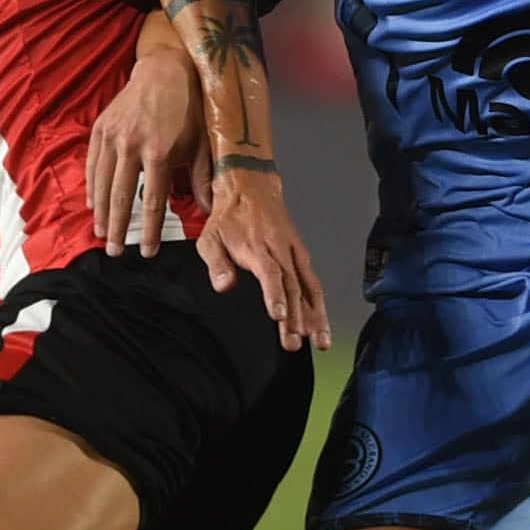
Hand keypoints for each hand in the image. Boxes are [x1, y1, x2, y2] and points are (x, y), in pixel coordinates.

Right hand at [87, 45, 202, 256]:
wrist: (164, 70)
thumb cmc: (188, 109)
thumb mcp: (201, 143)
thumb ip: (202, 178)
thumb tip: (212, 210)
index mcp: (159, 152)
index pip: (153, 201)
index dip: (151, 230)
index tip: (148, 251)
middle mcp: (132, 146)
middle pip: (121, 197)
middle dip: (118, 228)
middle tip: (115, 252)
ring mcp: (112, 137)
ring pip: (102, 183)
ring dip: (102, 213)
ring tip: (102, 234)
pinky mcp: (100, 129)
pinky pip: (92, 165)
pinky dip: (92, 187)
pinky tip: (93, 204)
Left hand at [197, 168, 330, 352]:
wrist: (250, 187)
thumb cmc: (229, 216)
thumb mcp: (210, 237)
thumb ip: (216, 264)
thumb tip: (223, 285)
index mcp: (257, 247)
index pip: (270, 273)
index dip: (275, 295)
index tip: (278, 316)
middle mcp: (280, 249)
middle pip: (291, 286)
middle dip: (295, 318)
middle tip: (293, 343)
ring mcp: (293, 251)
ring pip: (308, 286)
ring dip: (315, 315)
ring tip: (320, 340)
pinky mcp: (300, 254)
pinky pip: (313, 281)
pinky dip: (318, 303)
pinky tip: (320, 323)